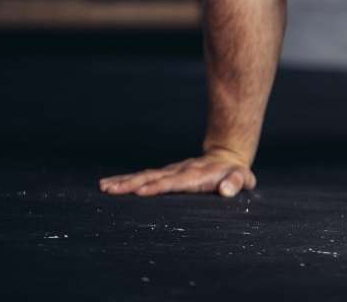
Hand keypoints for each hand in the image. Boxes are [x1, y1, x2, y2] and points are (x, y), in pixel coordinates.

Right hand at [98, 148, 255, 197]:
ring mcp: (171, 172)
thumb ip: (235, 182)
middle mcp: (179, 172)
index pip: (174, 182)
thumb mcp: (242, 178)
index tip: (141, 191)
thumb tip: (227, 190)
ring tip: (104, 187)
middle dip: (131, 184)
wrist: (227, 156)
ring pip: (144, 175)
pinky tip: (109, 184)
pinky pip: (143, 176)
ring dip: (124, 181)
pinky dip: (126, 180)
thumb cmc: (234, 173)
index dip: (159, 186)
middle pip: (153, 177)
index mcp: (195, 176)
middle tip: (111, 189)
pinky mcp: (165, 174)